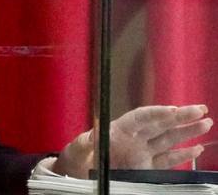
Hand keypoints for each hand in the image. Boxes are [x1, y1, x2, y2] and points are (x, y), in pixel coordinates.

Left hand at [52, 104, 212, 177]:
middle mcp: (134, 138)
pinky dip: (183, 155)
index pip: (142, 117)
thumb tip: (89, 136)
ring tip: (206, 123)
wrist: (79, 171)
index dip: (157, 113)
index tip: (173, 110)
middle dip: (180, 117)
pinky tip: (197, 148)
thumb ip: (85, 143)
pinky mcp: (146, 167)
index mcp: (118, 129)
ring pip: (169, 140)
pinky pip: (167, 160)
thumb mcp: (77, 149)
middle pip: (160, 124)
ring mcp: (142, 152)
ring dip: (187, 132)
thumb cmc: (77, 156)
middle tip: (200, 109)